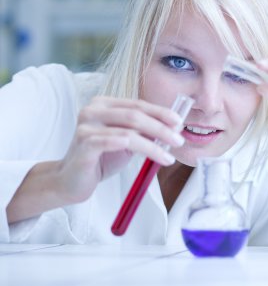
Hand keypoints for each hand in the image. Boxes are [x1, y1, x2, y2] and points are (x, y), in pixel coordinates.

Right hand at [54, 96, 184, 203]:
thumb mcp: (127, 142)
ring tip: (169, 157)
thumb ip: (143, 132)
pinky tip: (153, 156)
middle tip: (178, 140)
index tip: (179, 123)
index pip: (138, 104)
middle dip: (161, 128)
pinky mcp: (84, 143)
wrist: (71, 180)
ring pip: (129, 130)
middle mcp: (93, 110)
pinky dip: (137, 147)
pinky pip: (113, 142)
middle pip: (135, 115)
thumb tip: (172, 128)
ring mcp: (86, 126)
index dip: (161, 112)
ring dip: (154, 144)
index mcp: (104, 104)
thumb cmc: (100, 159)